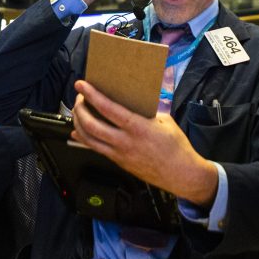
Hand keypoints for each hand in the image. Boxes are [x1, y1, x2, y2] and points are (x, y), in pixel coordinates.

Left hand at [71, 80, 217, 206]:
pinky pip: (95, 149)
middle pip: (91, 125)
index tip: (81, 85)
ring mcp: (119, 154)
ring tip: (77, 112)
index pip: (108, 108)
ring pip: (89, 139)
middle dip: (80, 108)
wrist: (181, 174)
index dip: (92, 95)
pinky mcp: (119, 162)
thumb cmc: (176, 146)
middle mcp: (125, 141)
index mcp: (138, 127)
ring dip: (78, 123)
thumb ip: (146, 112)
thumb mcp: (164, 120)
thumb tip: (132, 102)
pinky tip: (78, 132)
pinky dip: (84, 139)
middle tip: (79, 98)